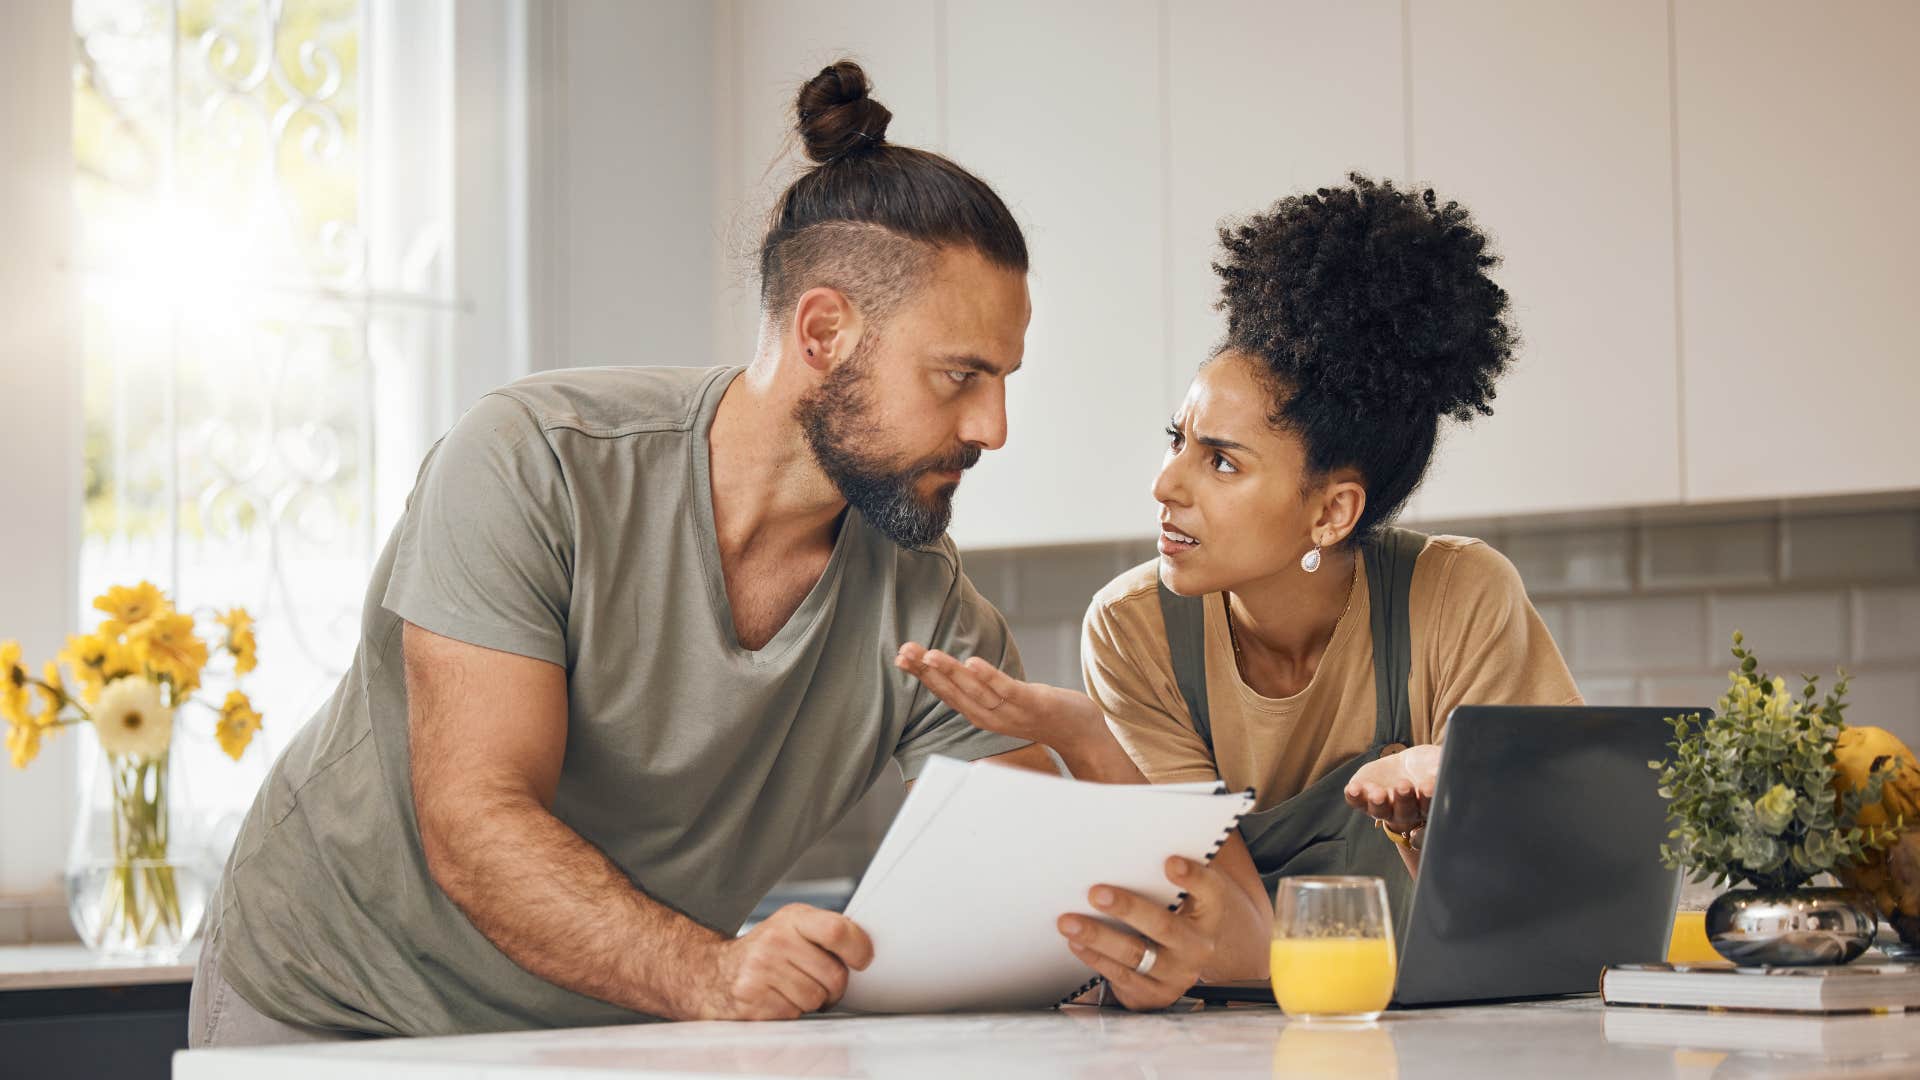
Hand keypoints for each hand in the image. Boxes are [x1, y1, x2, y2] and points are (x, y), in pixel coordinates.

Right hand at [682, 904, 873, 1019]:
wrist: (713, 973)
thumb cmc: (765, 952)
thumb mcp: (793, 927)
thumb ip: (826, 932)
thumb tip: (867, 949)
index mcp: (792, 919)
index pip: (837, 930)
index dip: (859, 948)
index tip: (862, 959)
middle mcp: (775, 941)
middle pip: (834, 975)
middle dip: (834, 986)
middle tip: (819, 981)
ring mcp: (762, 970)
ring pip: (816, 998)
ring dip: (812, 1001)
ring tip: (794, 988)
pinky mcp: (753, 999)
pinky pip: (795, 1013)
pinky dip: (792, 1011)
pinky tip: (778, 998)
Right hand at [895, 642, 1102, 747]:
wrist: (1080, 734)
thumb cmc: (1040, 713)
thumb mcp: (1004, 701)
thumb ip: (982, 689)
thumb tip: (961, 668)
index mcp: (980, 713)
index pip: (945, 692)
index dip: (922, 675)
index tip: (901, 657)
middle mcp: (990, 716)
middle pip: (953, 691)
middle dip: (927, 671)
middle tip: (903, 652)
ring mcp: (1011, 711)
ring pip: (975, 690)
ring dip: (951, 672)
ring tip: (930, 654)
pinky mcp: (1032, 703)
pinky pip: (1006, 690)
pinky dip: (989, 677)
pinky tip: (973, 662)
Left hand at [1057, 856, 1232, 1010]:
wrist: (1187, 958)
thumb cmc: (1175, 908)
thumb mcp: (1182, 888)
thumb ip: (1163, 863)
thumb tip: (1127, 826)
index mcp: (1211, 910)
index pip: (1209, 890)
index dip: (1192, 877)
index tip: (1169, 862)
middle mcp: (1199, 944)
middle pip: (1165, 927)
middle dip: (1128, 908)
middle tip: (1096, 892)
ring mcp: (1178, 972)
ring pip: (1137, 954)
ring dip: (1098, 936)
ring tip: (1068, 921)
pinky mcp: (1155, 993)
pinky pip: (1122, 976)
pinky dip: (1095, 958)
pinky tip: (1075, 942)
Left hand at [1344, 743, 1442, 834]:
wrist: (1409, 765)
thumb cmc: (1430, 768)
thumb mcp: (1439, 765)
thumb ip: (1442, 771)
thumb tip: (1445, 770)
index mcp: (1426, 806)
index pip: (1428, 807)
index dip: (1428, 799)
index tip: (1429, 788)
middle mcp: (1404, 813)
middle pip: (1404, 811)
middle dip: (1403, 799)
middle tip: (1404, 786)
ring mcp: (1383, 806)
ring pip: (1379, 810)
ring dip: (1377, 803)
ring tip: (1378, 793)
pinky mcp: (1364, 797)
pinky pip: (1357, 801)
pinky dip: (1354, 796)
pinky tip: (1353, 788)